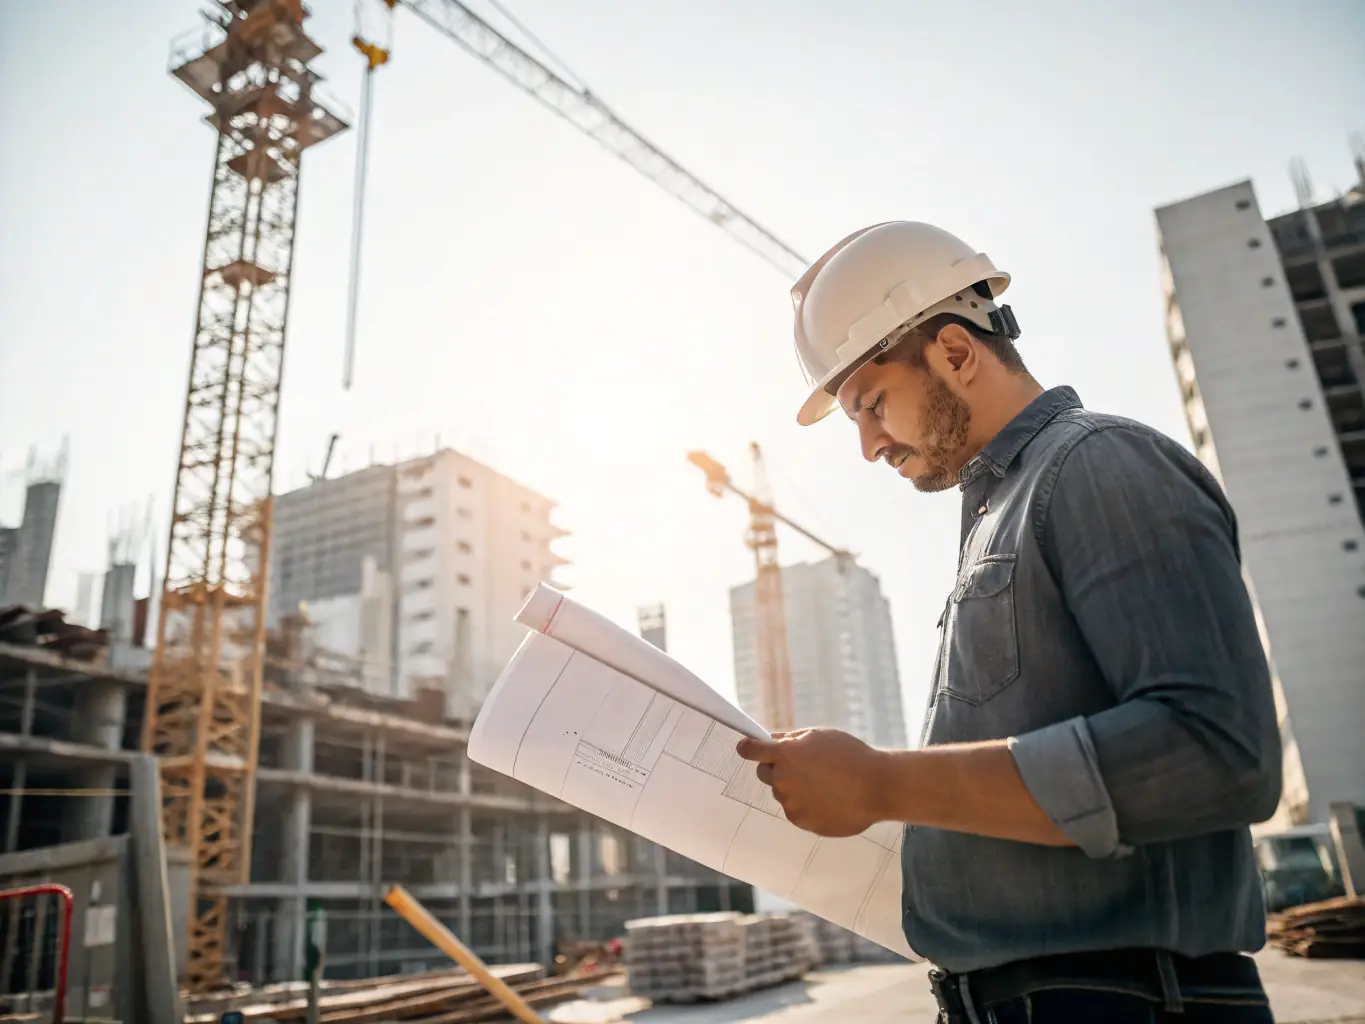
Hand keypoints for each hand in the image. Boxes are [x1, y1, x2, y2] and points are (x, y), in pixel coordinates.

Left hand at [735, 728, 888, 837]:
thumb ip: (791, 738)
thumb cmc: (850, 755)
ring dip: (794, 787)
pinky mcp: (801, 821)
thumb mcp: (820, 736)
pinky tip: (827, 798)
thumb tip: (772, 739)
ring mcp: (791, 803)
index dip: (747, 748)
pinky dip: (805, 804)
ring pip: (782, 793)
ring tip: (823, 783)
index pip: (751, 751)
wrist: (876, 787)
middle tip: (801, 765)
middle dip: (776, 768)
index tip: (746, 747)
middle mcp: (783, 780)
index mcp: (785, 755)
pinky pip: (795, 810)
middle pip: (765, 773)